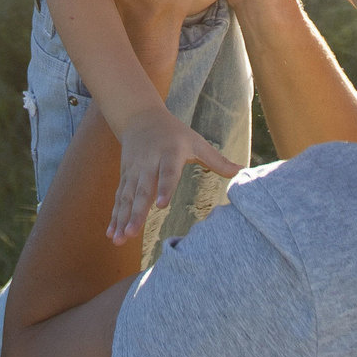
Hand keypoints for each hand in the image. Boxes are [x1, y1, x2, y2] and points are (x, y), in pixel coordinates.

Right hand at [107, 103, 238, 242]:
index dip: (164, 188)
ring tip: (119, 239)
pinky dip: (115, 217)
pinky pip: (119, 200)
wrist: (140, 117)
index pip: (167, 173)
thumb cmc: (175, 133)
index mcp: (168, 154)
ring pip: (127, 198)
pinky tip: (113, 235)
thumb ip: (217, 160)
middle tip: (132, 233)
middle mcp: (148, 164)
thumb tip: (244, 172)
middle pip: (142, 191)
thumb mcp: (197, 142)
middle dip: (136, 213)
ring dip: (122, 219)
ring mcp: (134, 172)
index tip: (161, 205)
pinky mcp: (125, 178)